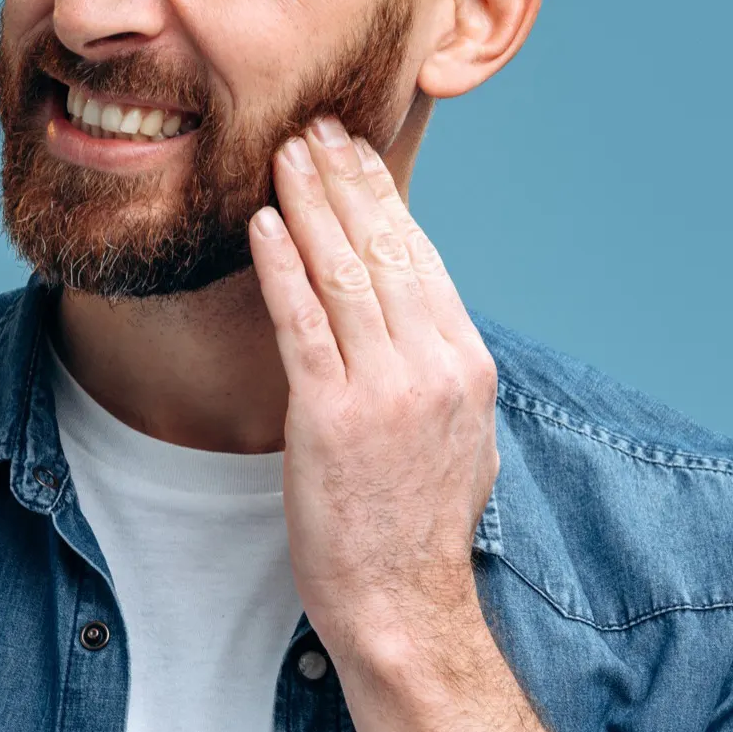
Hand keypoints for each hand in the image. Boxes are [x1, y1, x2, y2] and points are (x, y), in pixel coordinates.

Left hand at [247, 116, 555, 731]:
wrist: (403, 603)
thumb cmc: (419, 526)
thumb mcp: (455, 432)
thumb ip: (434, 366)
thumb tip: (407, 311)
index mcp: (467, 363)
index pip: (422, 260)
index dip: (385, 200)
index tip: (356, 154)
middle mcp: (434, 365)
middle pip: (385, 249)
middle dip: (347, 180)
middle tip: (315, 127)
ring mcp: (385, 388)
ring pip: (345, 272)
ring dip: (312, 203)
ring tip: (286, 155)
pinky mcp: (331, 416)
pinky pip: (303, 321)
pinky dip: (283, 265)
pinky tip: (265, 225)